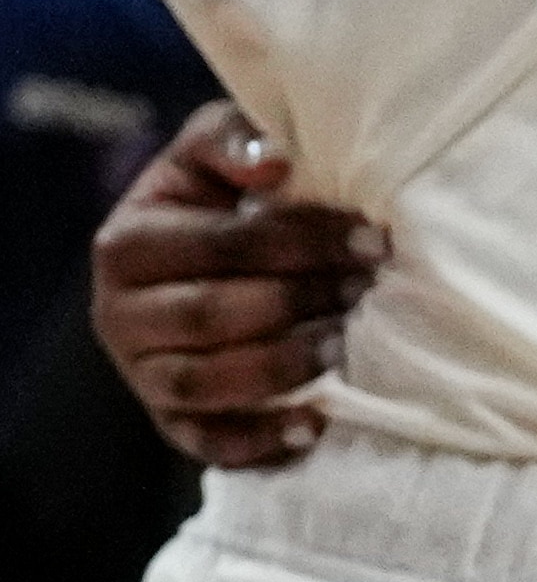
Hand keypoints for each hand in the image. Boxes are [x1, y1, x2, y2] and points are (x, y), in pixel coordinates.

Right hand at [91, 99, 381, 468]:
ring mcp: (141, 372)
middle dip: (298, 304)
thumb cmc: (220, 189)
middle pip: (210, 318)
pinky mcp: (169, 419)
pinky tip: (315, 426)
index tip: (372, 240)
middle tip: (365, 291)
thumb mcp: (215, 145)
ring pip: (203, 384)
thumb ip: (234, 139)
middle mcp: (119, 314)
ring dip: (280, 369)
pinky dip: (258, 442)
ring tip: (344, 348)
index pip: (219, 246)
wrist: (197, 248)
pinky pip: (205, 443)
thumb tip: (272, 164)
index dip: (300, 243)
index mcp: (128, 243)